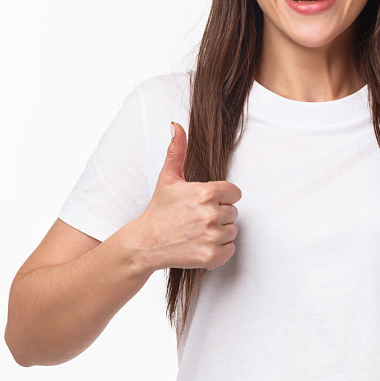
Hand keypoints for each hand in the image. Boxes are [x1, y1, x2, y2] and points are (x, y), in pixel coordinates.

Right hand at [125, 121, 239, 271]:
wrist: (145, 243)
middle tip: (196, 219)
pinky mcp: (212, 255)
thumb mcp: (167, 178)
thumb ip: (177, 150)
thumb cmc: (158, 210)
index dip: (221, 197)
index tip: (205, 203)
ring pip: (232, 231)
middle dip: (218, 215)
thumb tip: (176, 125)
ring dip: (219, 233)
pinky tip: (201, 245)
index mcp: (206, 192)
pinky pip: (230, 249)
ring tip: (197, 232)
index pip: (234, 193)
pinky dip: (219, 250)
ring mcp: (212, 236)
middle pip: (233, 213)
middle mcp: (211, 214)